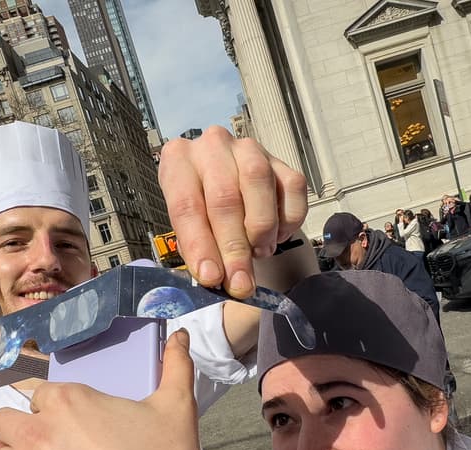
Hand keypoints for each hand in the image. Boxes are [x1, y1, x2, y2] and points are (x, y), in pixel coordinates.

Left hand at [158, 126, 308, 297]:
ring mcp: (248, 149)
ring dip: (262, 229)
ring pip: (259, 183)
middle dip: (234, 247)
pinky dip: (288, 220)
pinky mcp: (280, 160)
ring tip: (259, 252)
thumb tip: (217, 278)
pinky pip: (292, 188)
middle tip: (240, 281)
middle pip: (224, 197)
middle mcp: (212, 146)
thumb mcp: (189, 226)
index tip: (212, 277)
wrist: (225, 186)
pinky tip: (277, 235)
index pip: (187, 205)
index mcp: (178, 159)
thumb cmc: (203, 208)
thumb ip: (200, 249)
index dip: (200, 245)